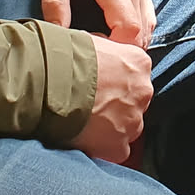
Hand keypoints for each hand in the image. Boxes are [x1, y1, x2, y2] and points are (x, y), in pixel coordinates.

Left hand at [39, 0, 155, 47]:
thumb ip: (55, 5)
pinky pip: (148, 14)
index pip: (130, 30)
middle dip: (122, 50)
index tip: (93, 50)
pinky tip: (115, 32)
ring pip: (149, 26)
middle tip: (96, 53)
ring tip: (104, 44)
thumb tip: (58, 38)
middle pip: (142, 33)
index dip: (114, 48)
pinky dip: (137, 29)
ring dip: (131, 41)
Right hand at [67, 33, 153, 161]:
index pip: (135, 77)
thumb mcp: (93, 42)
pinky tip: (86, 141)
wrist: (51, 84)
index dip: (116, 84)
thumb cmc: (66, 59)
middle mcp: (143, 91)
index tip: (100, 88)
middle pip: (134, 103)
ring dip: (111, 129)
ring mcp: (132, 120)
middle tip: (91, 108)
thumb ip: (106, 53)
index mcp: (139, 62)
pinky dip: (103, 149)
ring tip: (84, 125)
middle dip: (117, 107)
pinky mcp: (118, 146)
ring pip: (127, 128)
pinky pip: (117, 151)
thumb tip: (101, 57)